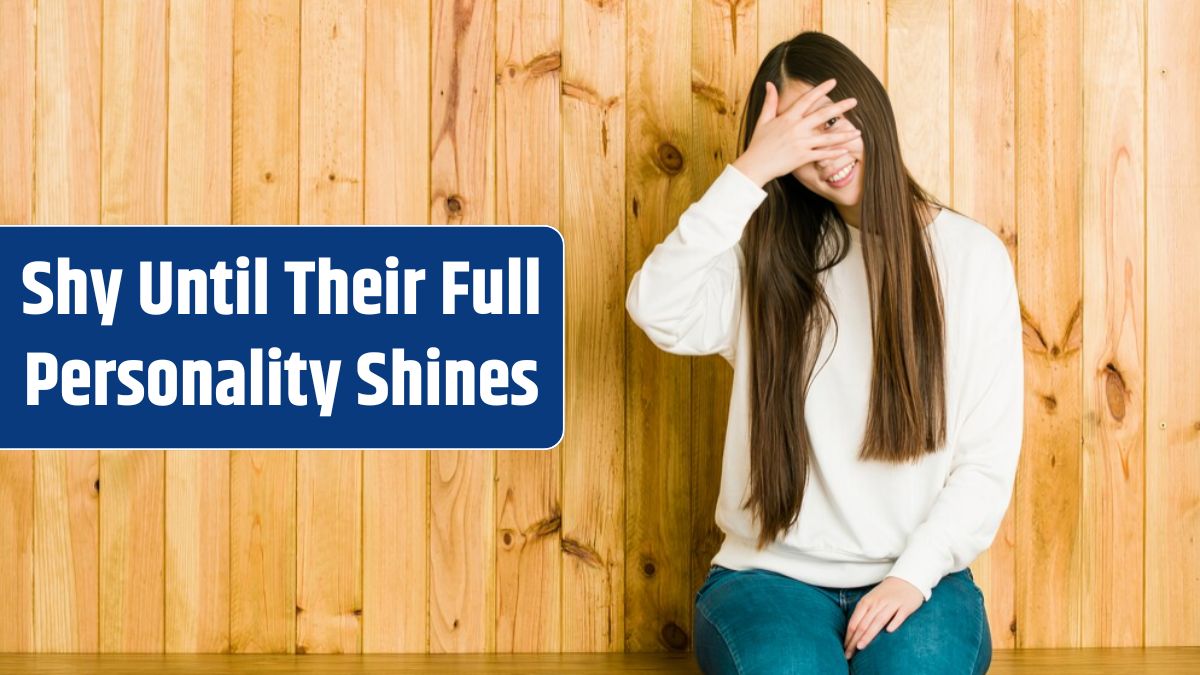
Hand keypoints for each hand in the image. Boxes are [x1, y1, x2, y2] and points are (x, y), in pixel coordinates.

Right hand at [732, 78, 860, 186]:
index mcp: (788, 118)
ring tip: (858, 132)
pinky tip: (845, 150)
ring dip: (843, 135)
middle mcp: (797, 129)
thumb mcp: (763, 120)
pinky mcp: (802, 157)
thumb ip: (770, 101)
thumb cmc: (758, 143)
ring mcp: (801, 143)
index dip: (821, 89)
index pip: (807, 100)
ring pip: (826, 138)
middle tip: (854, 101)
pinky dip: (833, 153)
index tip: (833, 82)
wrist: (755, 165)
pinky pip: (821, 155)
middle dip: (840, 107)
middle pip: (822, 115)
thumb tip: (770, 83)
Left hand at [843, 576, 923, 658]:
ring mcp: (892, 604)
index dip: (849, 636)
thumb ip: (862, 614)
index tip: (844, 649)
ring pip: (878, 621)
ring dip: (868, 634)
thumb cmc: (885, 594)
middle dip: (855, 640)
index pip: (855, 622)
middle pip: (864, 624)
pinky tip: (889, 631)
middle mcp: (877, 603)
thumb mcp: (871, 600)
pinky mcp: (905, 606)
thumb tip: (851, 632)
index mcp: (866, 602)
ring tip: (861, 646)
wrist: (906, 580)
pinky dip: (894, 622)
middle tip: (849, 654)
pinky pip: (899, 616)